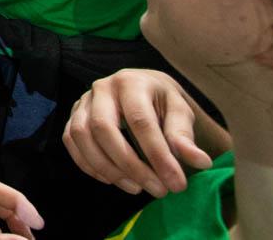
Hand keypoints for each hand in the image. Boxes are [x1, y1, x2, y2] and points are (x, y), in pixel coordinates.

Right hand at [63, 69, 214, 197]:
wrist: (142, 90)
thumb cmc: (162, 103)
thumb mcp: (180, 114)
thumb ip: (185, 137)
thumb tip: (201, 162)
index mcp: (131, 82)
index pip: (140, 121)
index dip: (157, 155)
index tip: (176, 184)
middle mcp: (102, 87)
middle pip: (103, 128)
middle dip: (130, 165)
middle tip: (157, 190)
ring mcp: (83, 101)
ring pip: (82, 136)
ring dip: (108, 168)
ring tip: (136, 188)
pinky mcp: (73, 116)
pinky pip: (71, 142)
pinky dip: (89, 165)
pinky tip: (113, 180)